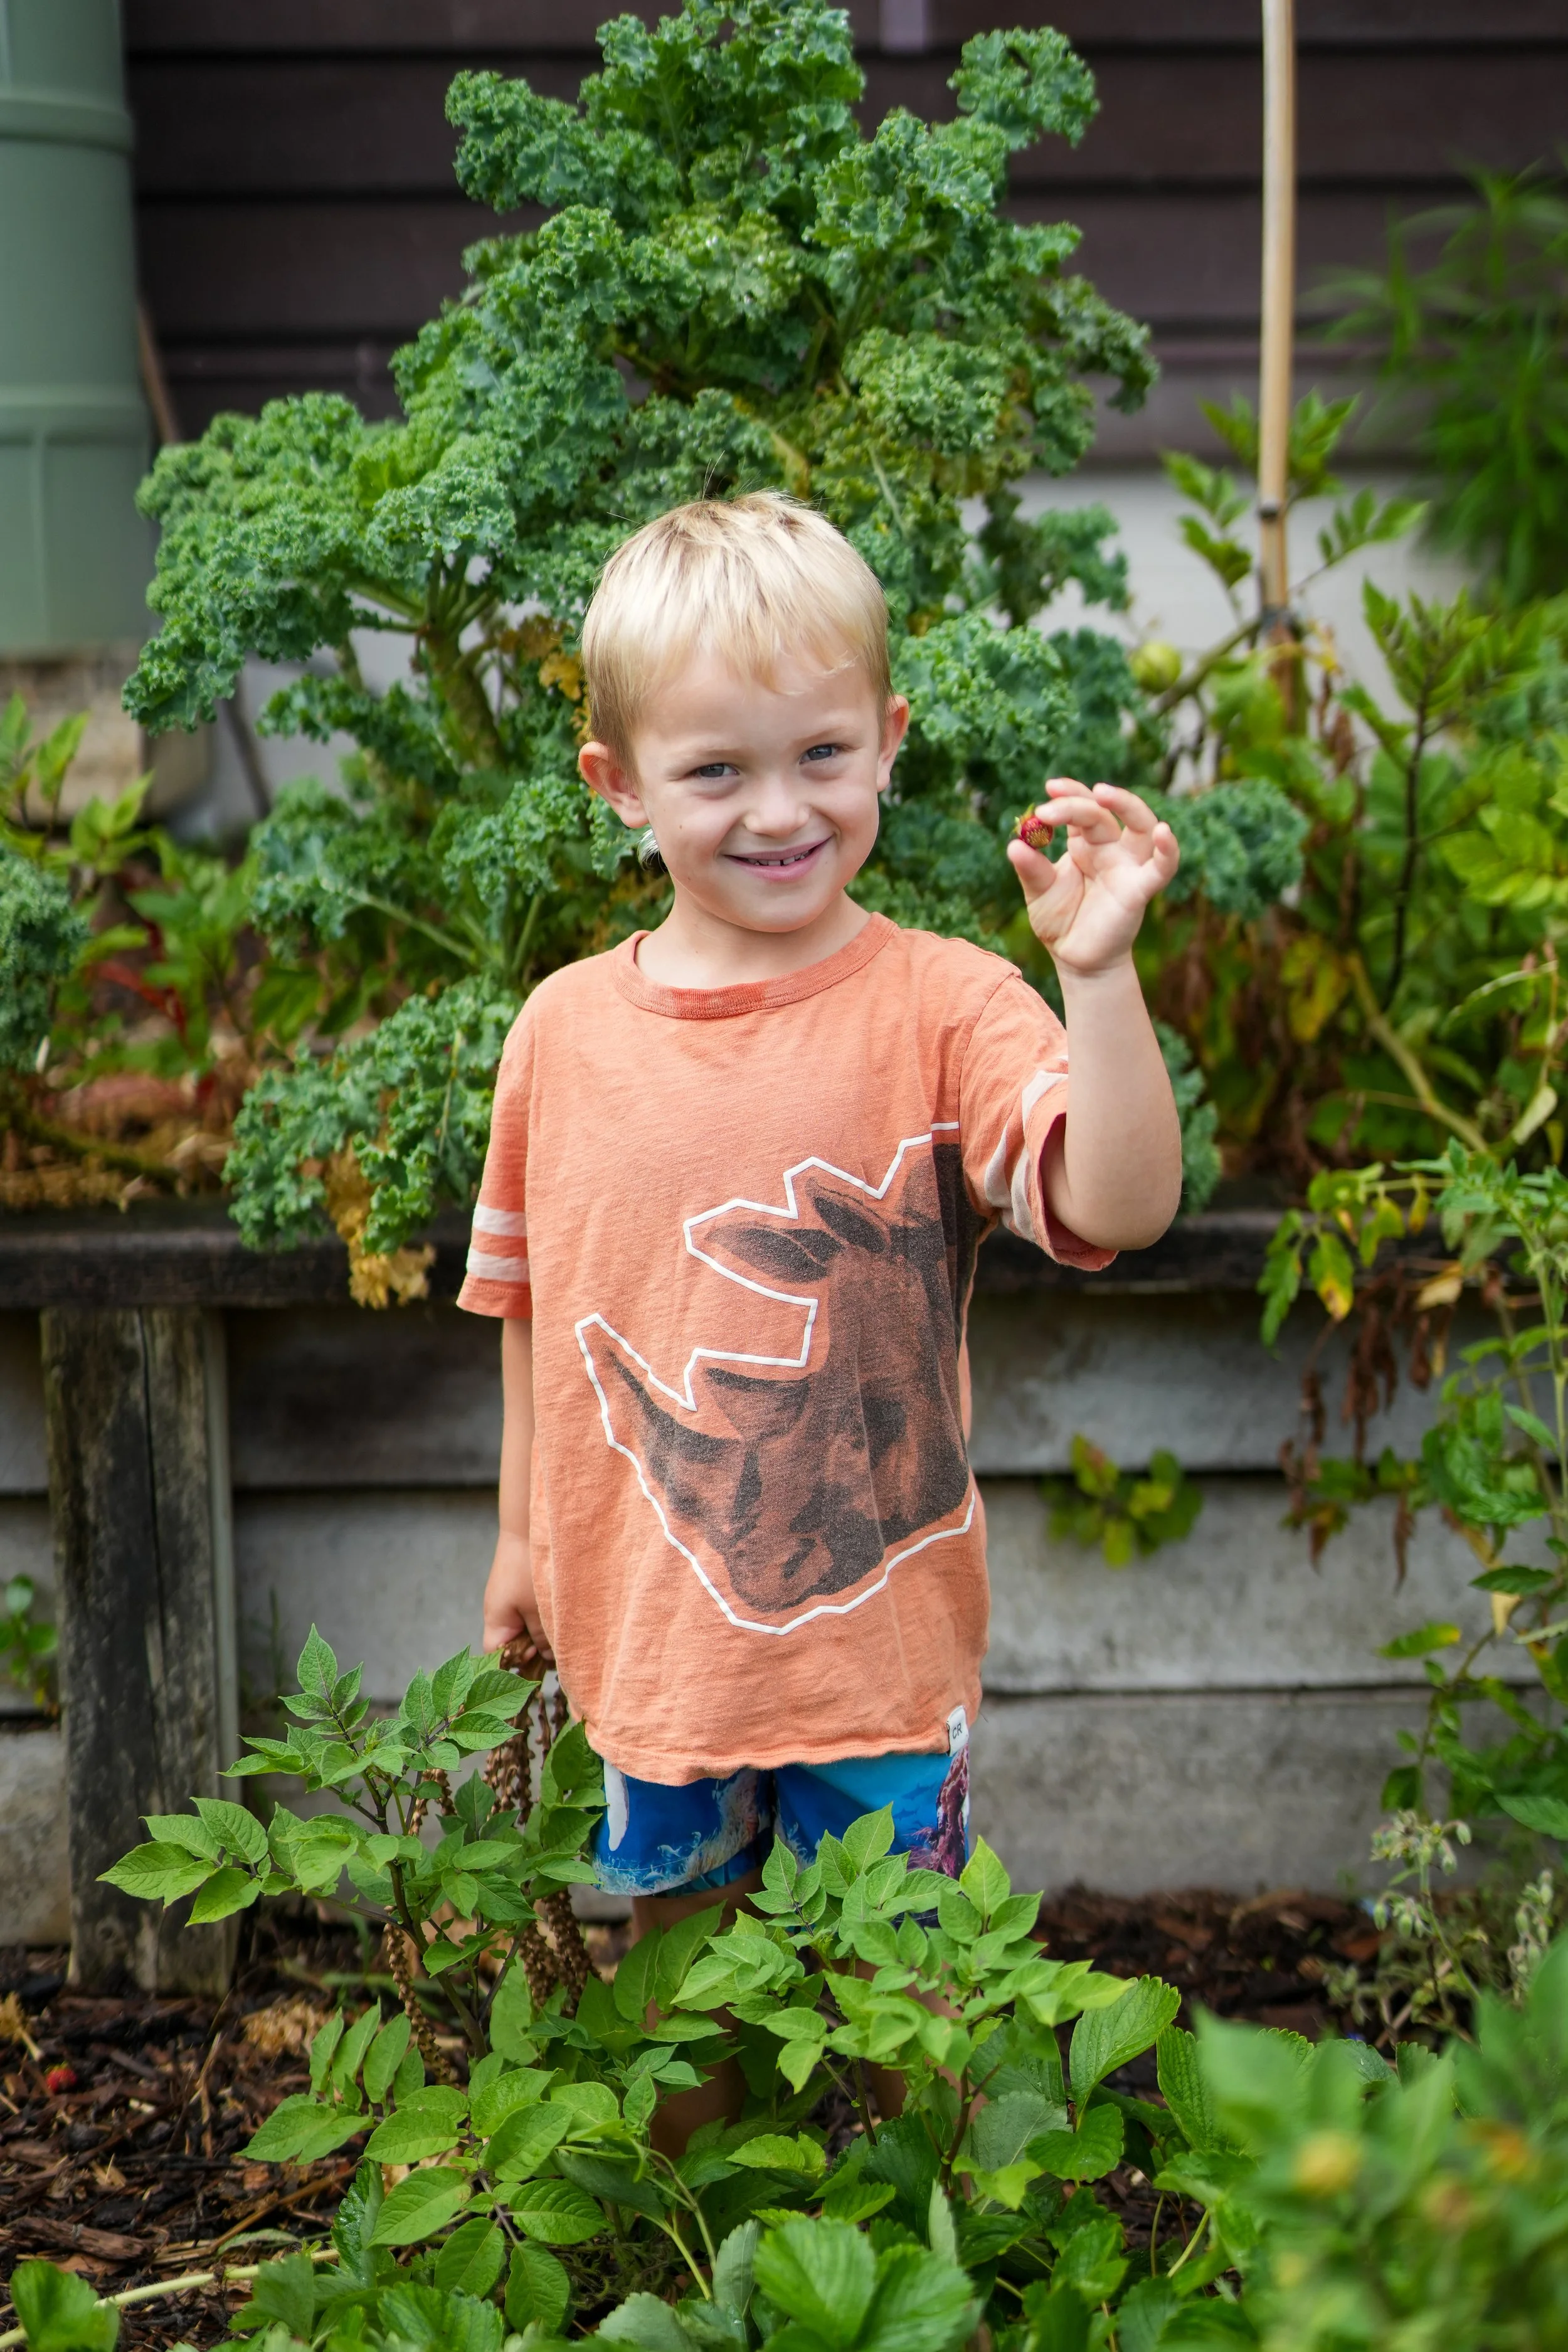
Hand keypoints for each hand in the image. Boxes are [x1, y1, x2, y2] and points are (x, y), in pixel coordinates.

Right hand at [483, 1531, 554, 1668]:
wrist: (527, 1528)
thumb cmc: (529, 1568)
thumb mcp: (538, 1608)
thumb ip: (542, 1636)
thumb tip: (547, 1658)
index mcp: (496, 1621)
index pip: (495, 1657)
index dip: (515, 1664)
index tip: (537, 1661)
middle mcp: (498, 1613)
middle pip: (511, 1644)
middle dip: (532, 1649)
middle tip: (554, 1648)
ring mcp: (508, 1600)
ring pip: (523, 1628)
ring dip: (540, 1631)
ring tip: (558, 1630)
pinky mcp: (518, 1589)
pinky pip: (528, 1612)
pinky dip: (541, 1616)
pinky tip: (556, 1614)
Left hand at [1007, 779, 1178, 976]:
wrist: (1075, 959)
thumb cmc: (1060, 922)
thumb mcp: (1039, 893)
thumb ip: (1031, 869)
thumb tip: (1014, 845)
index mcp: (1084, 844)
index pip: (1081, 808)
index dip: (1069, 794)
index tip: (1049, 787)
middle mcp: (1109, 848)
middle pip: (1103, 813)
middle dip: (1079, 801)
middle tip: (1055, 796)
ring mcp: (1127, 866)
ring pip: (1141, 826)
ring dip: (1128, 804)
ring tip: (1103, 792)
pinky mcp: (1139, 889)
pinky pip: (1161, 868)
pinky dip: (1168, 851)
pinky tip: (1164, 833)